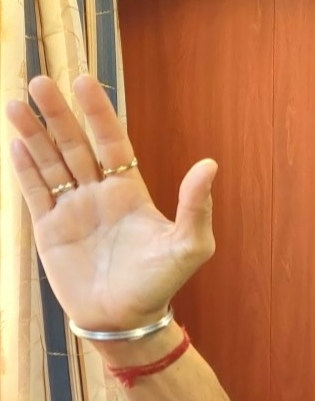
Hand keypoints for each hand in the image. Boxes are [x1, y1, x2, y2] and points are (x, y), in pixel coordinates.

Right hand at [5, 74, 216, 333]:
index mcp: (130, 190)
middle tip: (40, 81)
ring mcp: (73, 209)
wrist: (126, 319)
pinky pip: (36, 192)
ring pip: (50, 163)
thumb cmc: (162, 283)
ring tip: (15, 103)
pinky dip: (25, 168)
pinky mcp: (50, 230)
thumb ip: (196, 205)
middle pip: (75, 144)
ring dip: (34, 134)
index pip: (111, 142)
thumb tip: (209, 165)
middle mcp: (99, 193)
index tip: (84, 82)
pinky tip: (15, 142)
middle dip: (58, 114)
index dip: (98, 112)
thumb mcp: (189, 244)